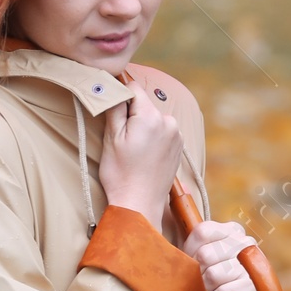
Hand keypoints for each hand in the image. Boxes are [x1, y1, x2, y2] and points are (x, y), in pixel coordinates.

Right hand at [98, 75, 182, 227]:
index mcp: (151, 117)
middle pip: (144, 104)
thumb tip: (113, 86)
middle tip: (121, 138)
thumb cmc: (121, 174)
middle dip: (131, 114)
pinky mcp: (179, 147)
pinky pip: (162, 131)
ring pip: (153, 118)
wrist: (139, 205)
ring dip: (142, 126)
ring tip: (133, 150)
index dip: (120, 94)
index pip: (133, 88)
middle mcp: (168, 122)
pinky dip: (152, 137)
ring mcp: (176, 135)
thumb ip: (115, 107)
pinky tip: (144, 155)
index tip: (112, 109)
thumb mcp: (111, 138)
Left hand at [182, 218, 260, 290]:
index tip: (193, 263)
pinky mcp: (252, 290)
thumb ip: (192, 247)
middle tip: (201, 282)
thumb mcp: (194, 260)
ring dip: (204, 290)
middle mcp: (245, 243)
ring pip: (213, 275)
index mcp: (230, 230)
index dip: (190, 251)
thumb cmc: (204, 283)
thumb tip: (188, 251)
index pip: (203, 232)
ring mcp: (251, 266)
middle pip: (205, 254)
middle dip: (197, 274)